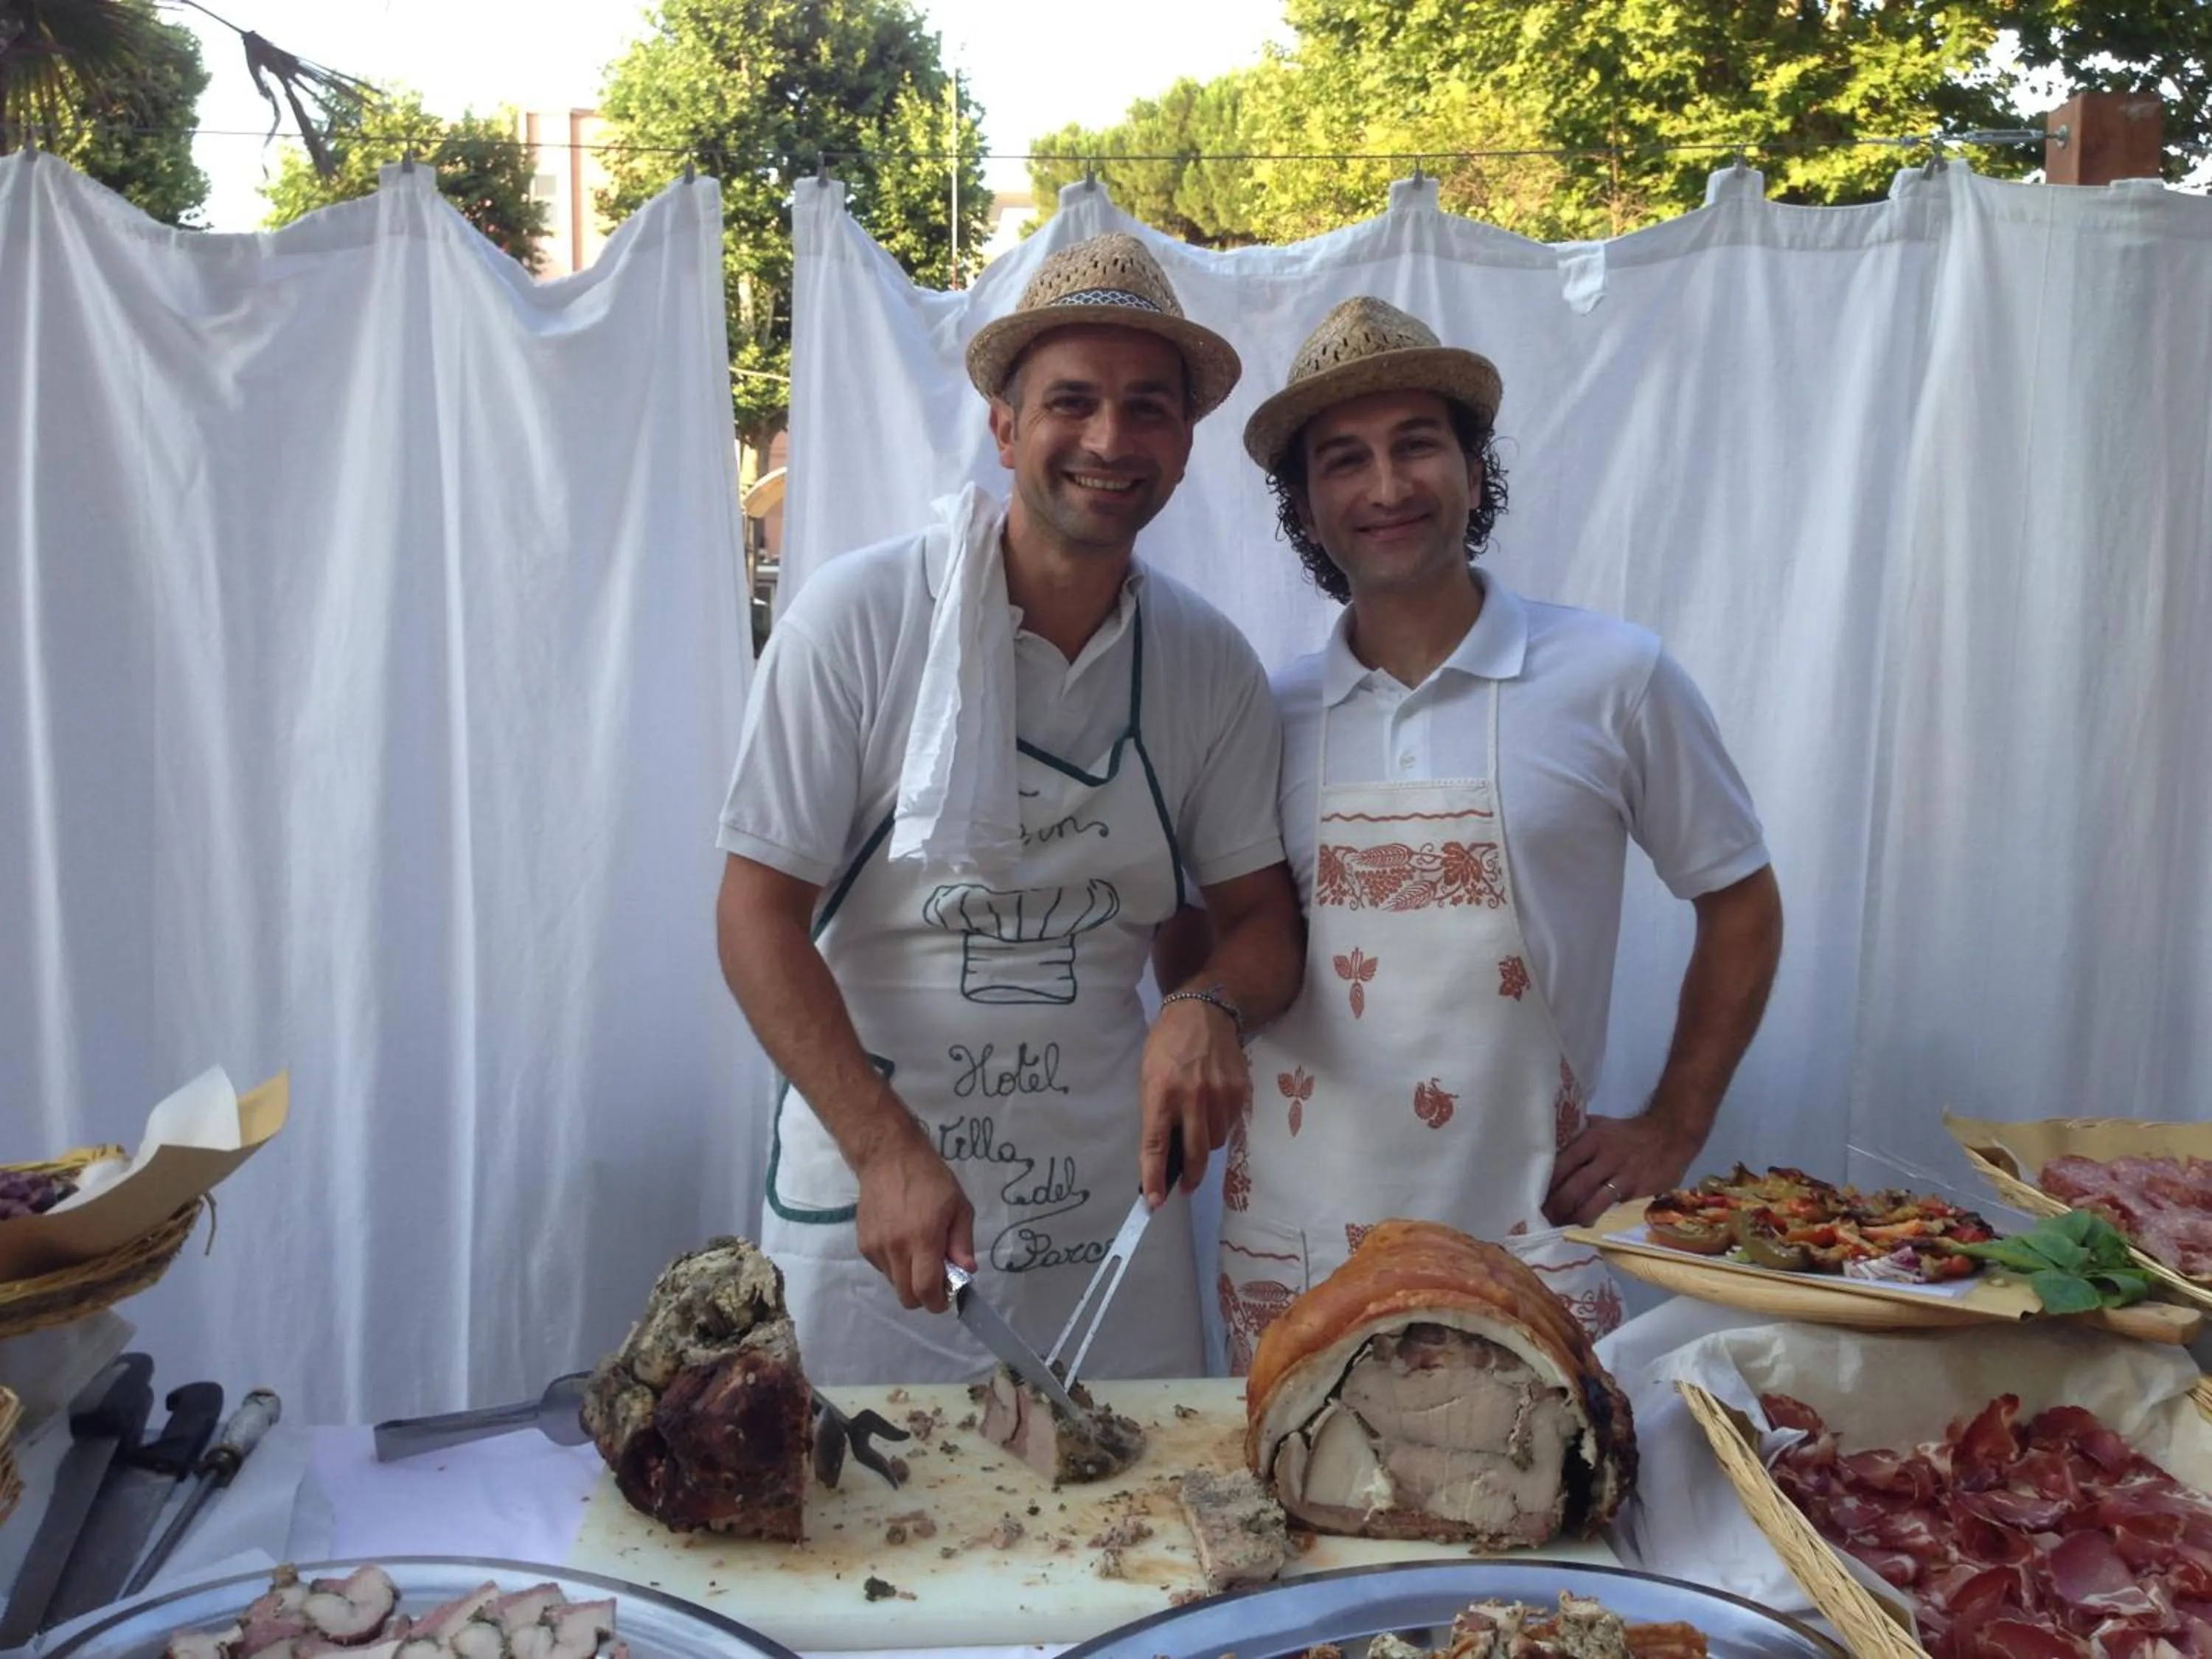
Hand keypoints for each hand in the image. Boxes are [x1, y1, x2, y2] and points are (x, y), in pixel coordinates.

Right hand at [852, 1117, 975, 1312]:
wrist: (888, 1157)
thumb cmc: (930, 1179)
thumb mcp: (959, 1206)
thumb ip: (962, 1242)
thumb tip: (967, 1271)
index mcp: (923, 1239)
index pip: (925, 1290)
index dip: (938, 1302)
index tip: (947, 1296)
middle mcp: (895, 1248)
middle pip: (907, 1297)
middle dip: (924, 1296)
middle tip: (935, 1277)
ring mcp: (875, 1248)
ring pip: (894, 1284)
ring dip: (909, 1279)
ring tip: (917, 1252)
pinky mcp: (863, 1244)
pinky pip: (882, 1269)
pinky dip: (895, 1265)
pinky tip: (901, 1241)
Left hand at [1138, 997, 1248, 1204]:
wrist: (1203, 1011)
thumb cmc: (1167, 1045)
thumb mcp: (1149, 1075)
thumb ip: (1155, 1113)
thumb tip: (1161, 1153)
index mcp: (1161, 1093)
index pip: (1155, 1145)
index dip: (1154, 1178)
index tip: (1153, 1202)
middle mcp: (1192, 1097)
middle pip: (1194, 1154)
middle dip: (1190, 1177)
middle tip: (1184, 1187)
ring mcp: (1220, 1095)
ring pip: (1215, 1143)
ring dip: (1205, 1145)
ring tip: (1198, 1127)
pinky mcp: (1240, 1092)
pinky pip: (1230, 1125)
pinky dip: (1220, 1126)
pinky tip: (1213, 1109)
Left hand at [1545, 1112, 1700, 1227]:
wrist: (1670, 1134)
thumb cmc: (1627, 1132)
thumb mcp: (1600, 1125)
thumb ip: (1576, 1135)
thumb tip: (1548, 1145)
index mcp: (1593, 1140)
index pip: (1563, 1164)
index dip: (1548, 1184)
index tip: (1534, 1196)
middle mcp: (1607, 1158)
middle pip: (1576, 1187)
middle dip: (1558, 1206)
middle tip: (1545, 1218)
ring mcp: (1625, 1177)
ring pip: (1595, 1203)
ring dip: (1577, 1218)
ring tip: (1564, 1227)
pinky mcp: (1641, 1192)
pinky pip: (1616, 1210)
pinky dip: (1602, 1220)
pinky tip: (1590, 1227)